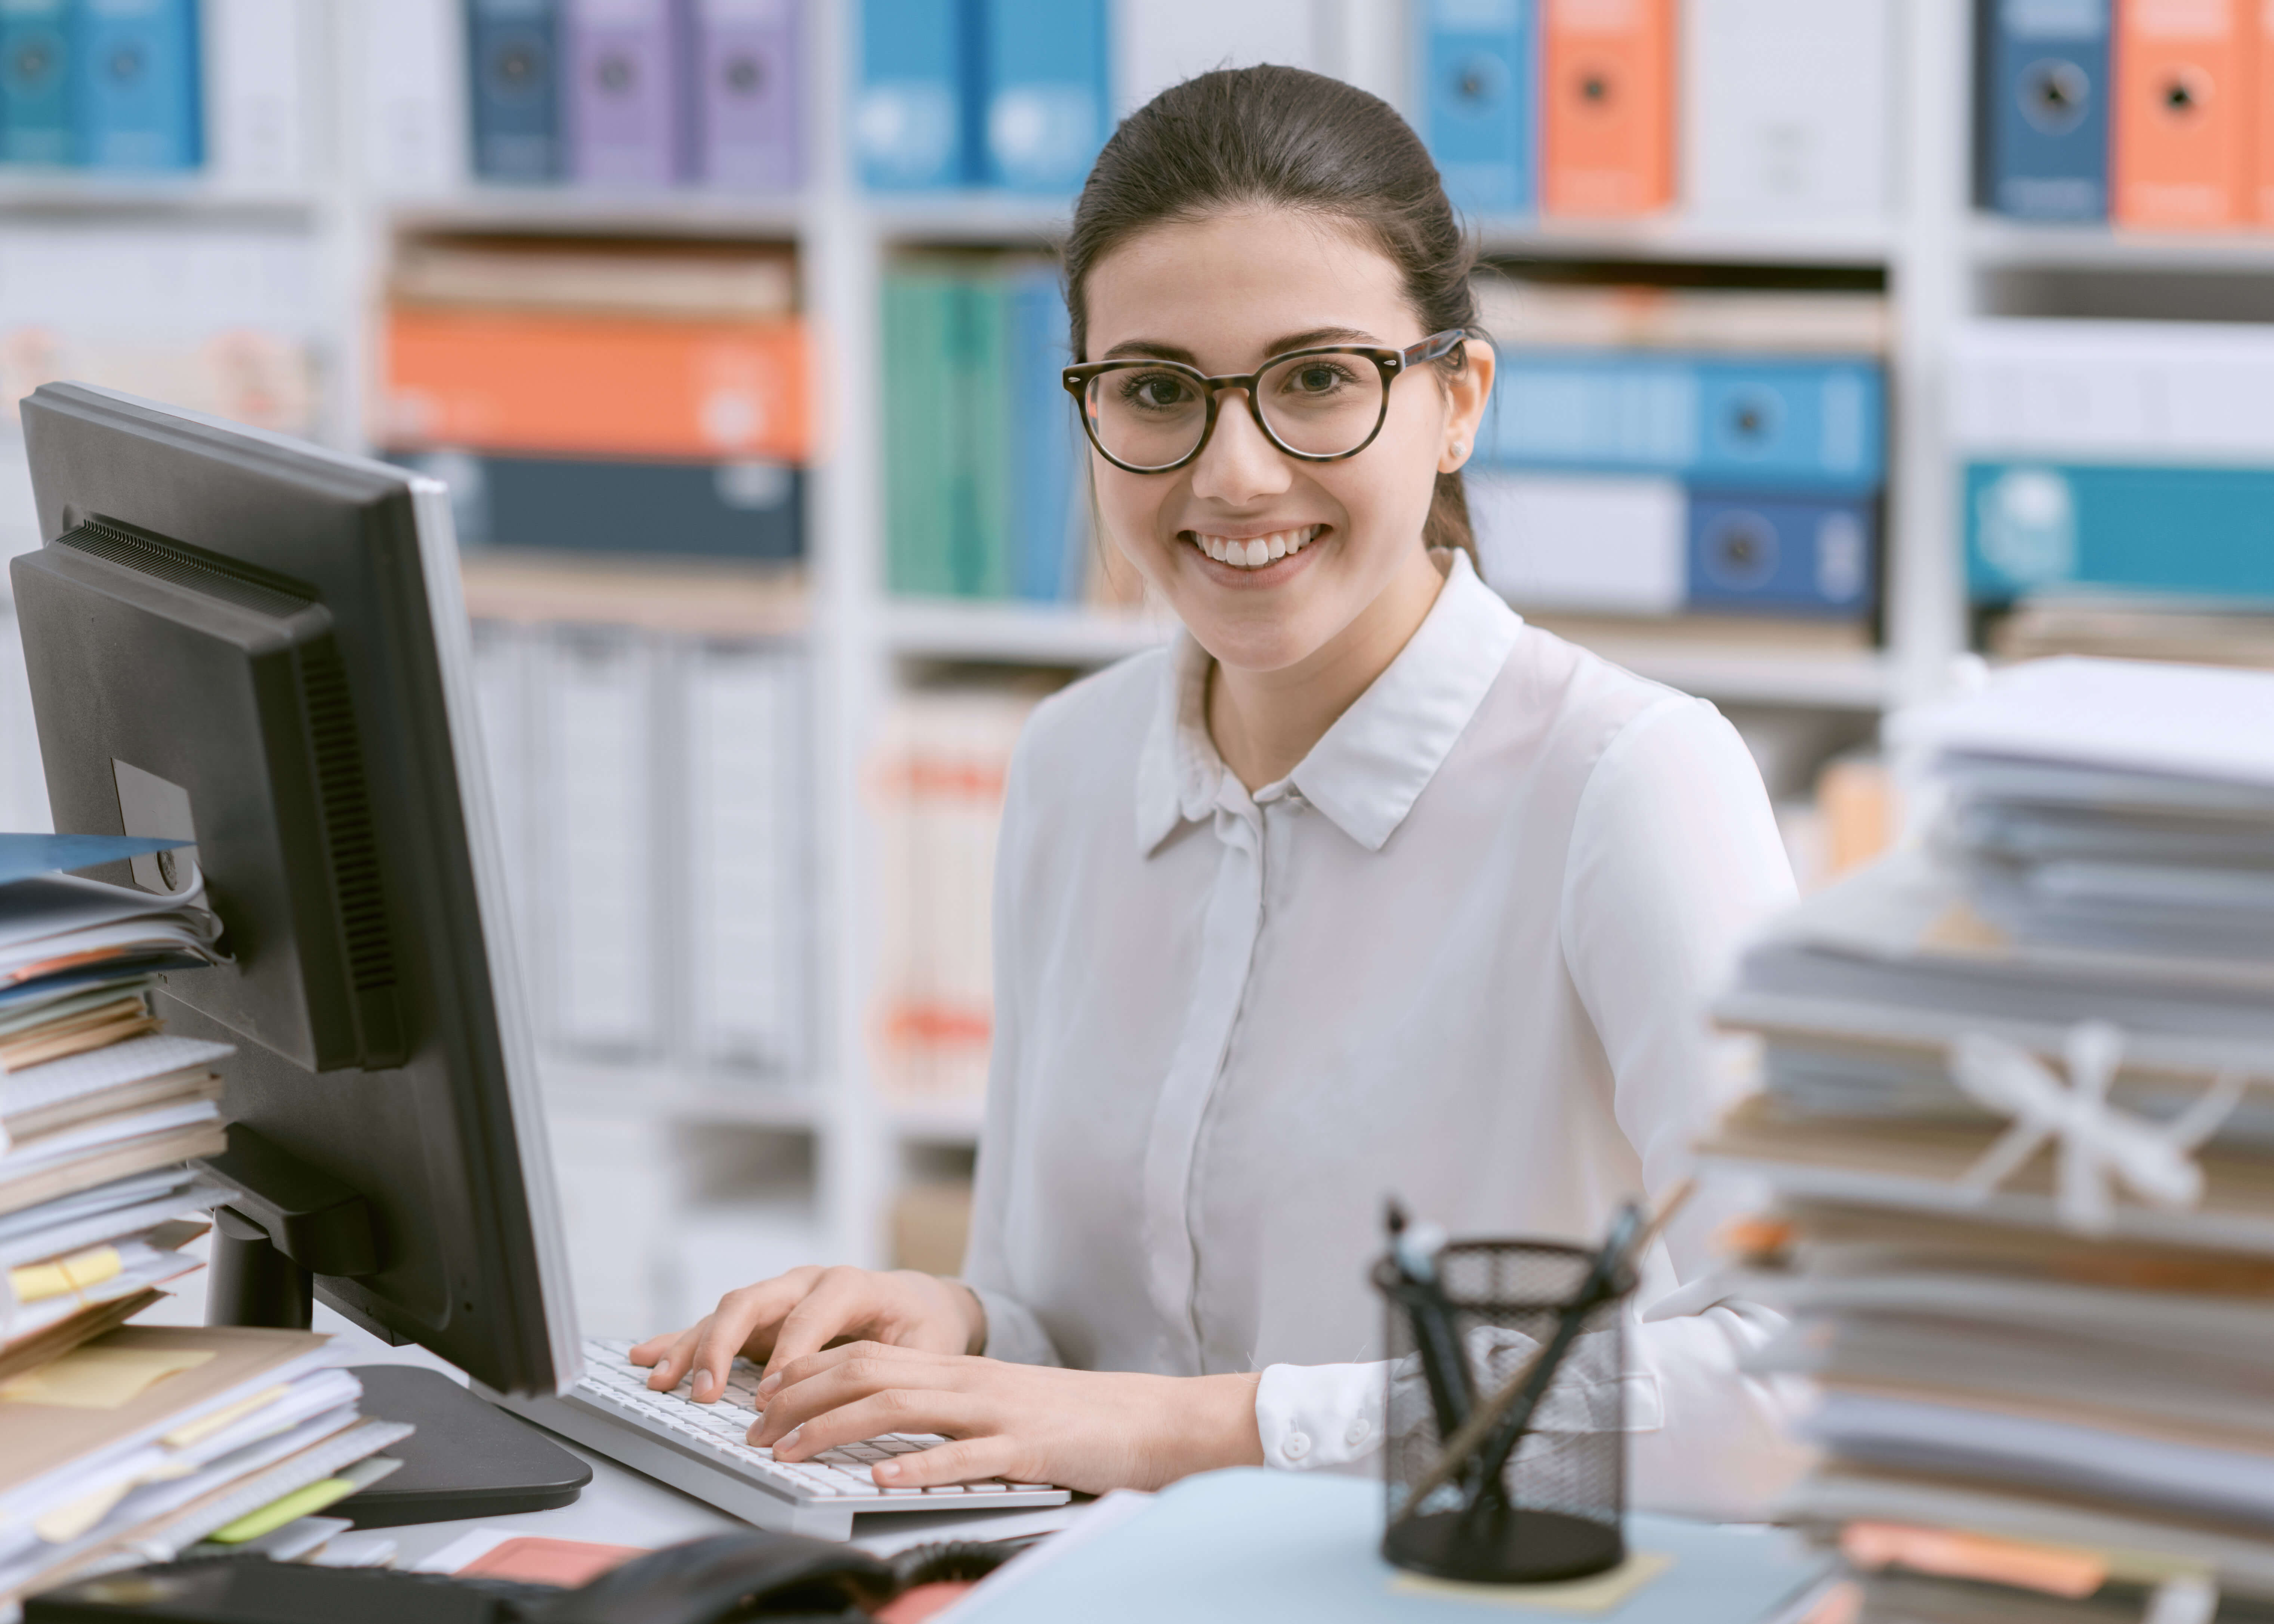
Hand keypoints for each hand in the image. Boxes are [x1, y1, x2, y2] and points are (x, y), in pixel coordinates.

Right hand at [628, 1266, 987, 1401]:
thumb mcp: (925, 1348)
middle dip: (722, 1346)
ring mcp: (779, 1296)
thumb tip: (845, 1396)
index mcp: (849, 1284)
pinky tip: (645, 1355)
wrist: (922, 1303)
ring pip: (726, 1313)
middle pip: (752, 1302)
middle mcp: (806, 1282)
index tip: (769, 1397)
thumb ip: (889, 1366)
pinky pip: (716, 1325)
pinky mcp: (761, 1318)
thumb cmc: (924, 1328)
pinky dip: (680, 1339)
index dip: (787, 1354)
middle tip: (704, 1392)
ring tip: (659, 1379)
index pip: (808, 1315)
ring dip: (690, 1346)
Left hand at [749, 1340, 1264, 1495]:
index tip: (762, 1399)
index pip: (866, 1358)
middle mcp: (970, 1381)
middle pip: (867, 1372)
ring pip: (901, 1406)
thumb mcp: (999, 1407)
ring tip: (790, 1451)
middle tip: (754, 1427)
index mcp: (960, 1371)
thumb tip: (883, 1435)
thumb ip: (946, 1411)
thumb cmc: (1077, 1420)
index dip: (807, 1375)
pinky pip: (964, 1457)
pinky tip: (881, 1481)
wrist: (1154, 1419)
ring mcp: (997, 1412)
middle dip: (800, 1398)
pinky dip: (918, 1467)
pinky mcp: (1028, 1448)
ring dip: (836, 1429)